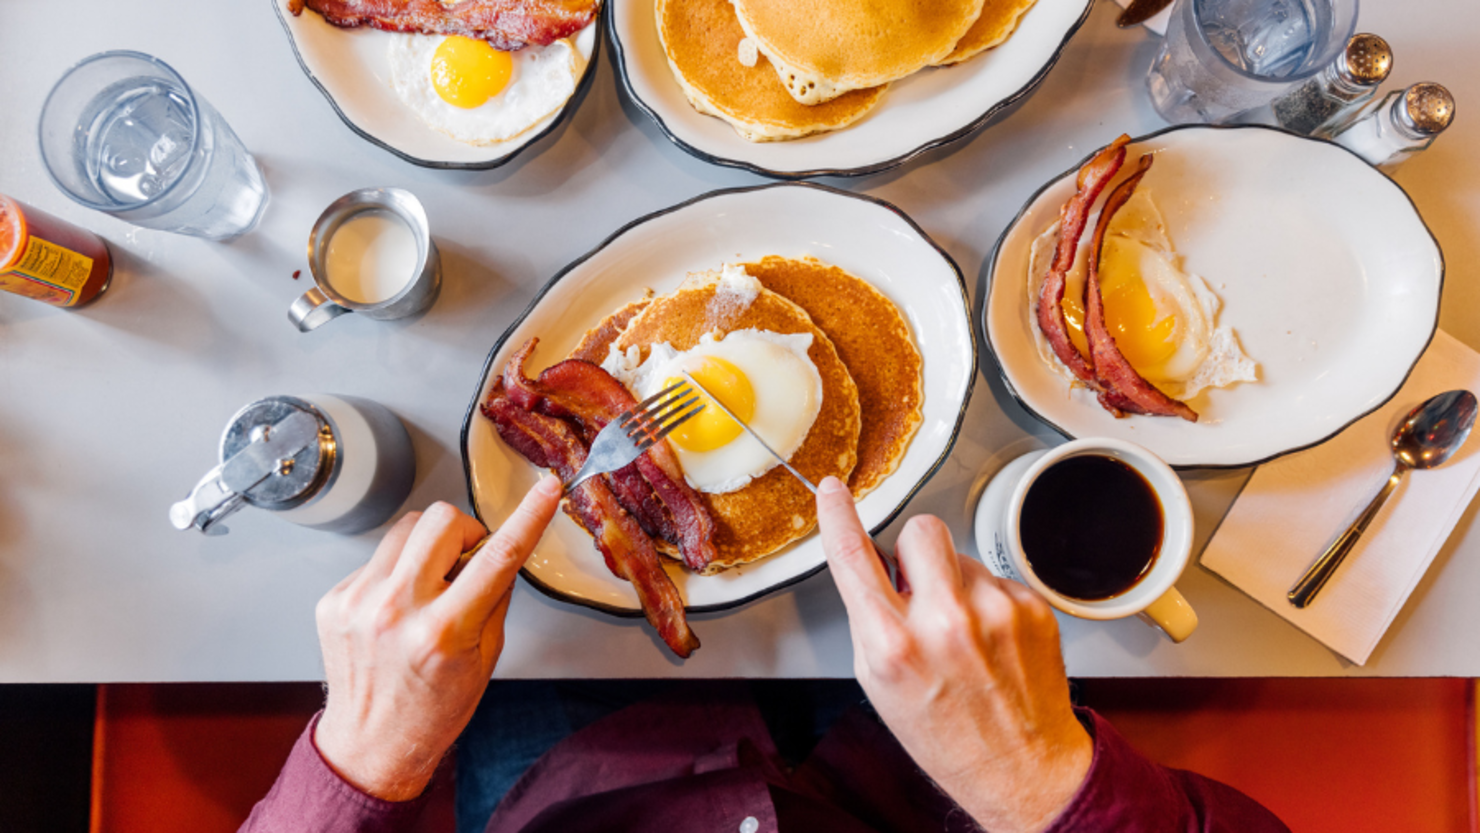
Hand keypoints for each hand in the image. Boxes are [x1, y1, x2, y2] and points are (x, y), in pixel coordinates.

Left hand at [313, 476, 561, 800]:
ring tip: (430, 585)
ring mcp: (359, 602)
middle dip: (464, 531)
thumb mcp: (485, 658)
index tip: (547, 491)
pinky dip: (397, 572)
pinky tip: (398, 607)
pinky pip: (378, 557)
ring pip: (405, 527)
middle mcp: (397, 610)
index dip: (529, 517)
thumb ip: (494, 597)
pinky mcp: (335, 599)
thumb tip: (499, 550)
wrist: (371, 743)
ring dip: (428, 546)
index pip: (498, 557)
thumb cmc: (433, 708)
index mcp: (443, 631)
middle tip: (467, 560)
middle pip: (441, 520)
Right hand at [815, 477, 1091, 832]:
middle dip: (914, 550)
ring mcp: (994, 613)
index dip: (838, 516)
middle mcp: (945, 623)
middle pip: (920, 530)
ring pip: (960, 554)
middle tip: (919, 587)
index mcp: (894, 645)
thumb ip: (872, 619)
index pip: (853, 558)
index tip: (834, 491)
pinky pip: (995, 577)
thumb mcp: (878, 682)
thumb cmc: (945, 733)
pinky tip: (990, 640)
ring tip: (962, 632)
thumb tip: (875, 564)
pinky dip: (988, 601)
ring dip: (954, 581)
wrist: (1021, 768)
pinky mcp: (1031, 608)